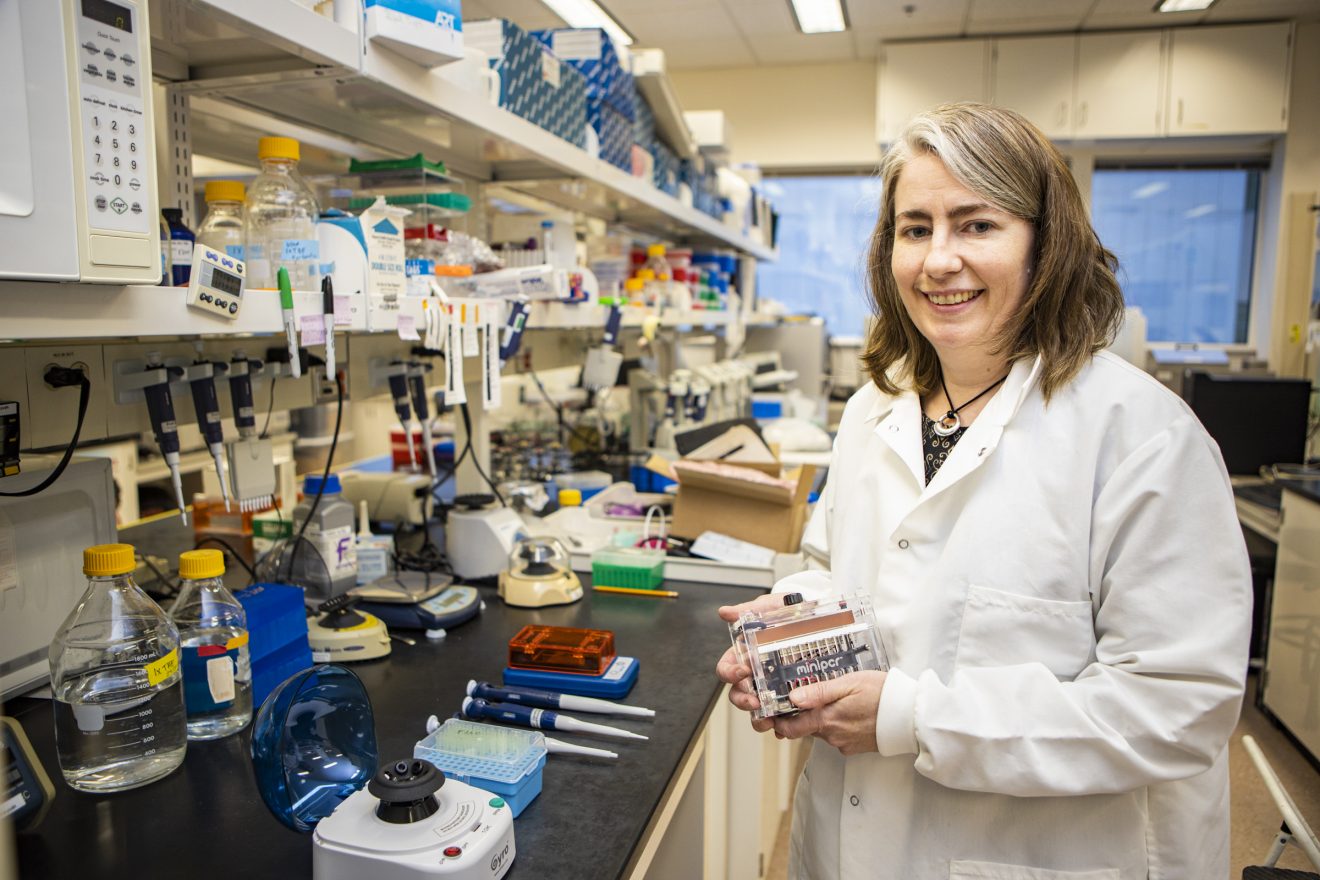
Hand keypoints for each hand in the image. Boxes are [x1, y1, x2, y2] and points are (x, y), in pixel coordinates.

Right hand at [716, 593, 796, 732]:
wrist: (817, 618)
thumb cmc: (788, 613)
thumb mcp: (769, 607)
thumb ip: (747, 611)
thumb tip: (725, 612)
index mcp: (745, 655)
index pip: (727, 668)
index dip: (730, 673)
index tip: (743, 671)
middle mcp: (755, 674)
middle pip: (737, 694)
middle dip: (742, 701)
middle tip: (755, 701)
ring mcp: (771, 687)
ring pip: (756, 710)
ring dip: (758, 718)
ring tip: (769, 720)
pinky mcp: (789, 696)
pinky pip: (781, 716)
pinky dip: (781, 725)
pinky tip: (786, 727)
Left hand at [771, 670, 886, 755]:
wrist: (911, 716)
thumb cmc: (882, 694)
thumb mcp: (848, 683)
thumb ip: (819, 692)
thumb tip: (793, 697)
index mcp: (827, 720)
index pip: (789, 728)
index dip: (777, 721)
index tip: (773, 711)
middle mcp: (832, 736)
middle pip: (804, 728)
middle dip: (802, 715)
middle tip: (808, 696)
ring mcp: (844, 744)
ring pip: (821, 731)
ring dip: (822, 718)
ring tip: (835, 700)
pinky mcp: (854, 748)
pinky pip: (837, 737)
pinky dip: (837, 725)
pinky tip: (849, 712)